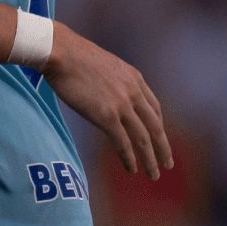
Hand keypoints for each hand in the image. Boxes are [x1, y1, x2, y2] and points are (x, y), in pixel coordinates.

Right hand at [43, 22, 172, 178]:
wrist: (59, 52)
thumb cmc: (71, 55)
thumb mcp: (103, 64)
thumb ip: (111, 79)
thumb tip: (104, 89)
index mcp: (134, 78)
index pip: (154, 107)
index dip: (158, 126)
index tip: (159, 138)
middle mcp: (133, 92)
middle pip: (155, 126)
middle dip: (163, 148)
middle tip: (167, 164)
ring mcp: (122, 104)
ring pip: (143, 138)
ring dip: (150, 159)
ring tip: (153, 174)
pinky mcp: (107, 115)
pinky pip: (123, 142)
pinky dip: (129, 158)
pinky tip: (131, 168)